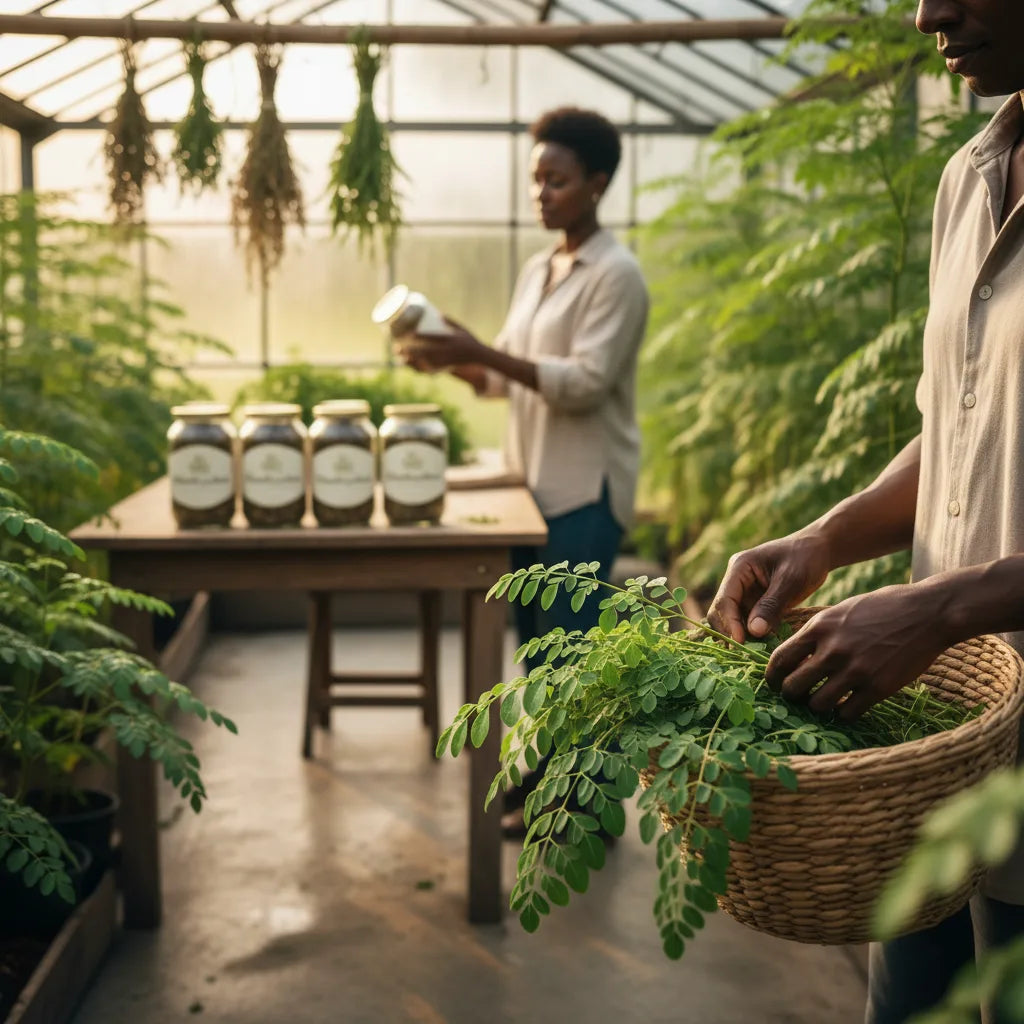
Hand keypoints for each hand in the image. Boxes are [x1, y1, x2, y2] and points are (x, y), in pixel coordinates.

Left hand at [398, 317, 486, 371]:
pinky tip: (411, 368)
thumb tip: (436, 312)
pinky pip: (430, 370)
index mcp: (451, 340)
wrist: (480, 356)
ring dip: (412, 362)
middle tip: (397, 348)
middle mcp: (448, 351)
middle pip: (425, 352)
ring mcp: (446, 361)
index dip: (420, 337)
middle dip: (410, 351)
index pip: (433, 338)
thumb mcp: (461, 328)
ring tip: (400, 358)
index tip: (408, 334)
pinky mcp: (446, 367)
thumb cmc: (469, 340)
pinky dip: (420, 369)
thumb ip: (449, 321)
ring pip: (425, 363)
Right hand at [706, 531, 832, 643]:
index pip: (724, 600)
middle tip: (744, 652)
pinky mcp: (754, 604)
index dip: (729, 622)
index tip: (740, 642)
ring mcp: (744, 593)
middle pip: (721, 612)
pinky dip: (752, 635)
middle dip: (730, 631)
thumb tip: (753, 631)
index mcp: (739, 568)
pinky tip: (762, 647)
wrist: (817, 551)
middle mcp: (736, 581)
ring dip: (740, 636)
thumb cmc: (805, 558)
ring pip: (732, 620)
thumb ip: (771, 605)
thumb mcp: (790, 580)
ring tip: (754, 652)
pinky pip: (747, 623)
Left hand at [765, 585, 951, 720]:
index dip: (773, 676)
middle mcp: (832, 650)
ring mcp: (855, 670)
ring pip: (818, 704)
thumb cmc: (884, 606)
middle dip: (791, 695)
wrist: (928, 612)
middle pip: (793, 687)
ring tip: (823, 702)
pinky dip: (843, 713)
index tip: (775, 683)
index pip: (780, 660)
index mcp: (819, 628)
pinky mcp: (878, 687)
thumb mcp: (842, 611)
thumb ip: (819, 632)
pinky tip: (848, 706)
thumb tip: (796, 655)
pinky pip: (847, 713)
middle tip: (798, 696)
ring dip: (817, 706)